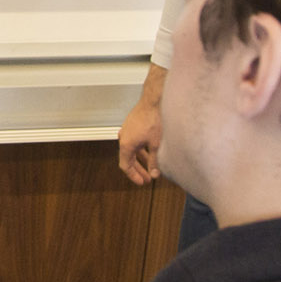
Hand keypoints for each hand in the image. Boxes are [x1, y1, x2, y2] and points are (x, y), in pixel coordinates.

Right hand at [118, 64, 167, 184]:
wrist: (155, 99)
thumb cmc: (154, 119)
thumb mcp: (156, 145)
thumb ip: (155, 161)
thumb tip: (155, 174)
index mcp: (126, 144)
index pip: (125, 166)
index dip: (133, 176)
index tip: (141, 182)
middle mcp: (124, 137)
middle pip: (128, 158)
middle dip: (138, 169)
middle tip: (146, 178)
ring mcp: (128, 129)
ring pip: (132, 148)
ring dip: (141, 158)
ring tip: (151, 165)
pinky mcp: (133, 123)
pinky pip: (135, 140)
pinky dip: (141, 148)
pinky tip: (150, 149)